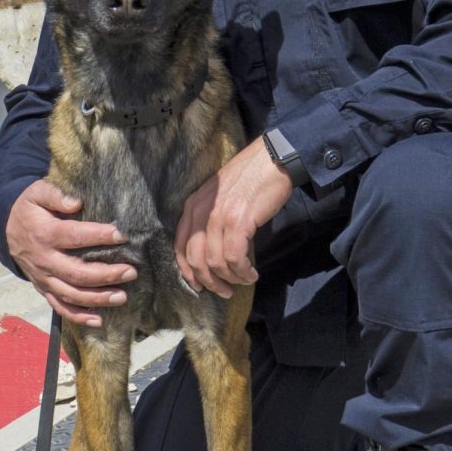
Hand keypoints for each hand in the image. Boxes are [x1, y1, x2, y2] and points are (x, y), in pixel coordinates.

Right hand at [4, 179, 136, 327]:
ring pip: (71, 294)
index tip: (122, 235)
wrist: (6, 228)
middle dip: (106, 274)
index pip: (75, 236)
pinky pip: (60, 307)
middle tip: (131, 271)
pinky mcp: (44, 289)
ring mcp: (44, 278)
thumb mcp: (37, 193)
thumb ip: (55, 195)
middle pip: (76, 273)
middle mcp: (44, 260)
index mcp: (45, 234)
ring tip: (122, 296)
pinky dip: (78, 317)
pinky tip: (99, 320)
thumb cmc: (30, 208)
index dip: (99, 236)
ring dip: (97, 298)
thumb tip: (76, 203)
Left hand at [175, 138, 293, 297]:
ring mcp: (219, 217)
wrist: (271, 159)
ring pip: (215, 262)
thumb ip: (209, 218)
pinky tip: (251, 273)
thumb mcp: (218, 196)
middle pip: (195, 259)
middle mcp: (201, 212)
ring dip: (230, 278)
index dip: (188, 272)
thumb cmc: (249, 177)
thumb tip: (213, 252)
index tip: (199, 286)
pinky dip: (243, 271)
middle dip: (209, 281)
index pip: (180, 247)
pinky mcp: (238, 221)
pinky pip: (235, 257)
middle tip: (224, 291)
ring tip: (244, 281)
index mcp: (192, 206)